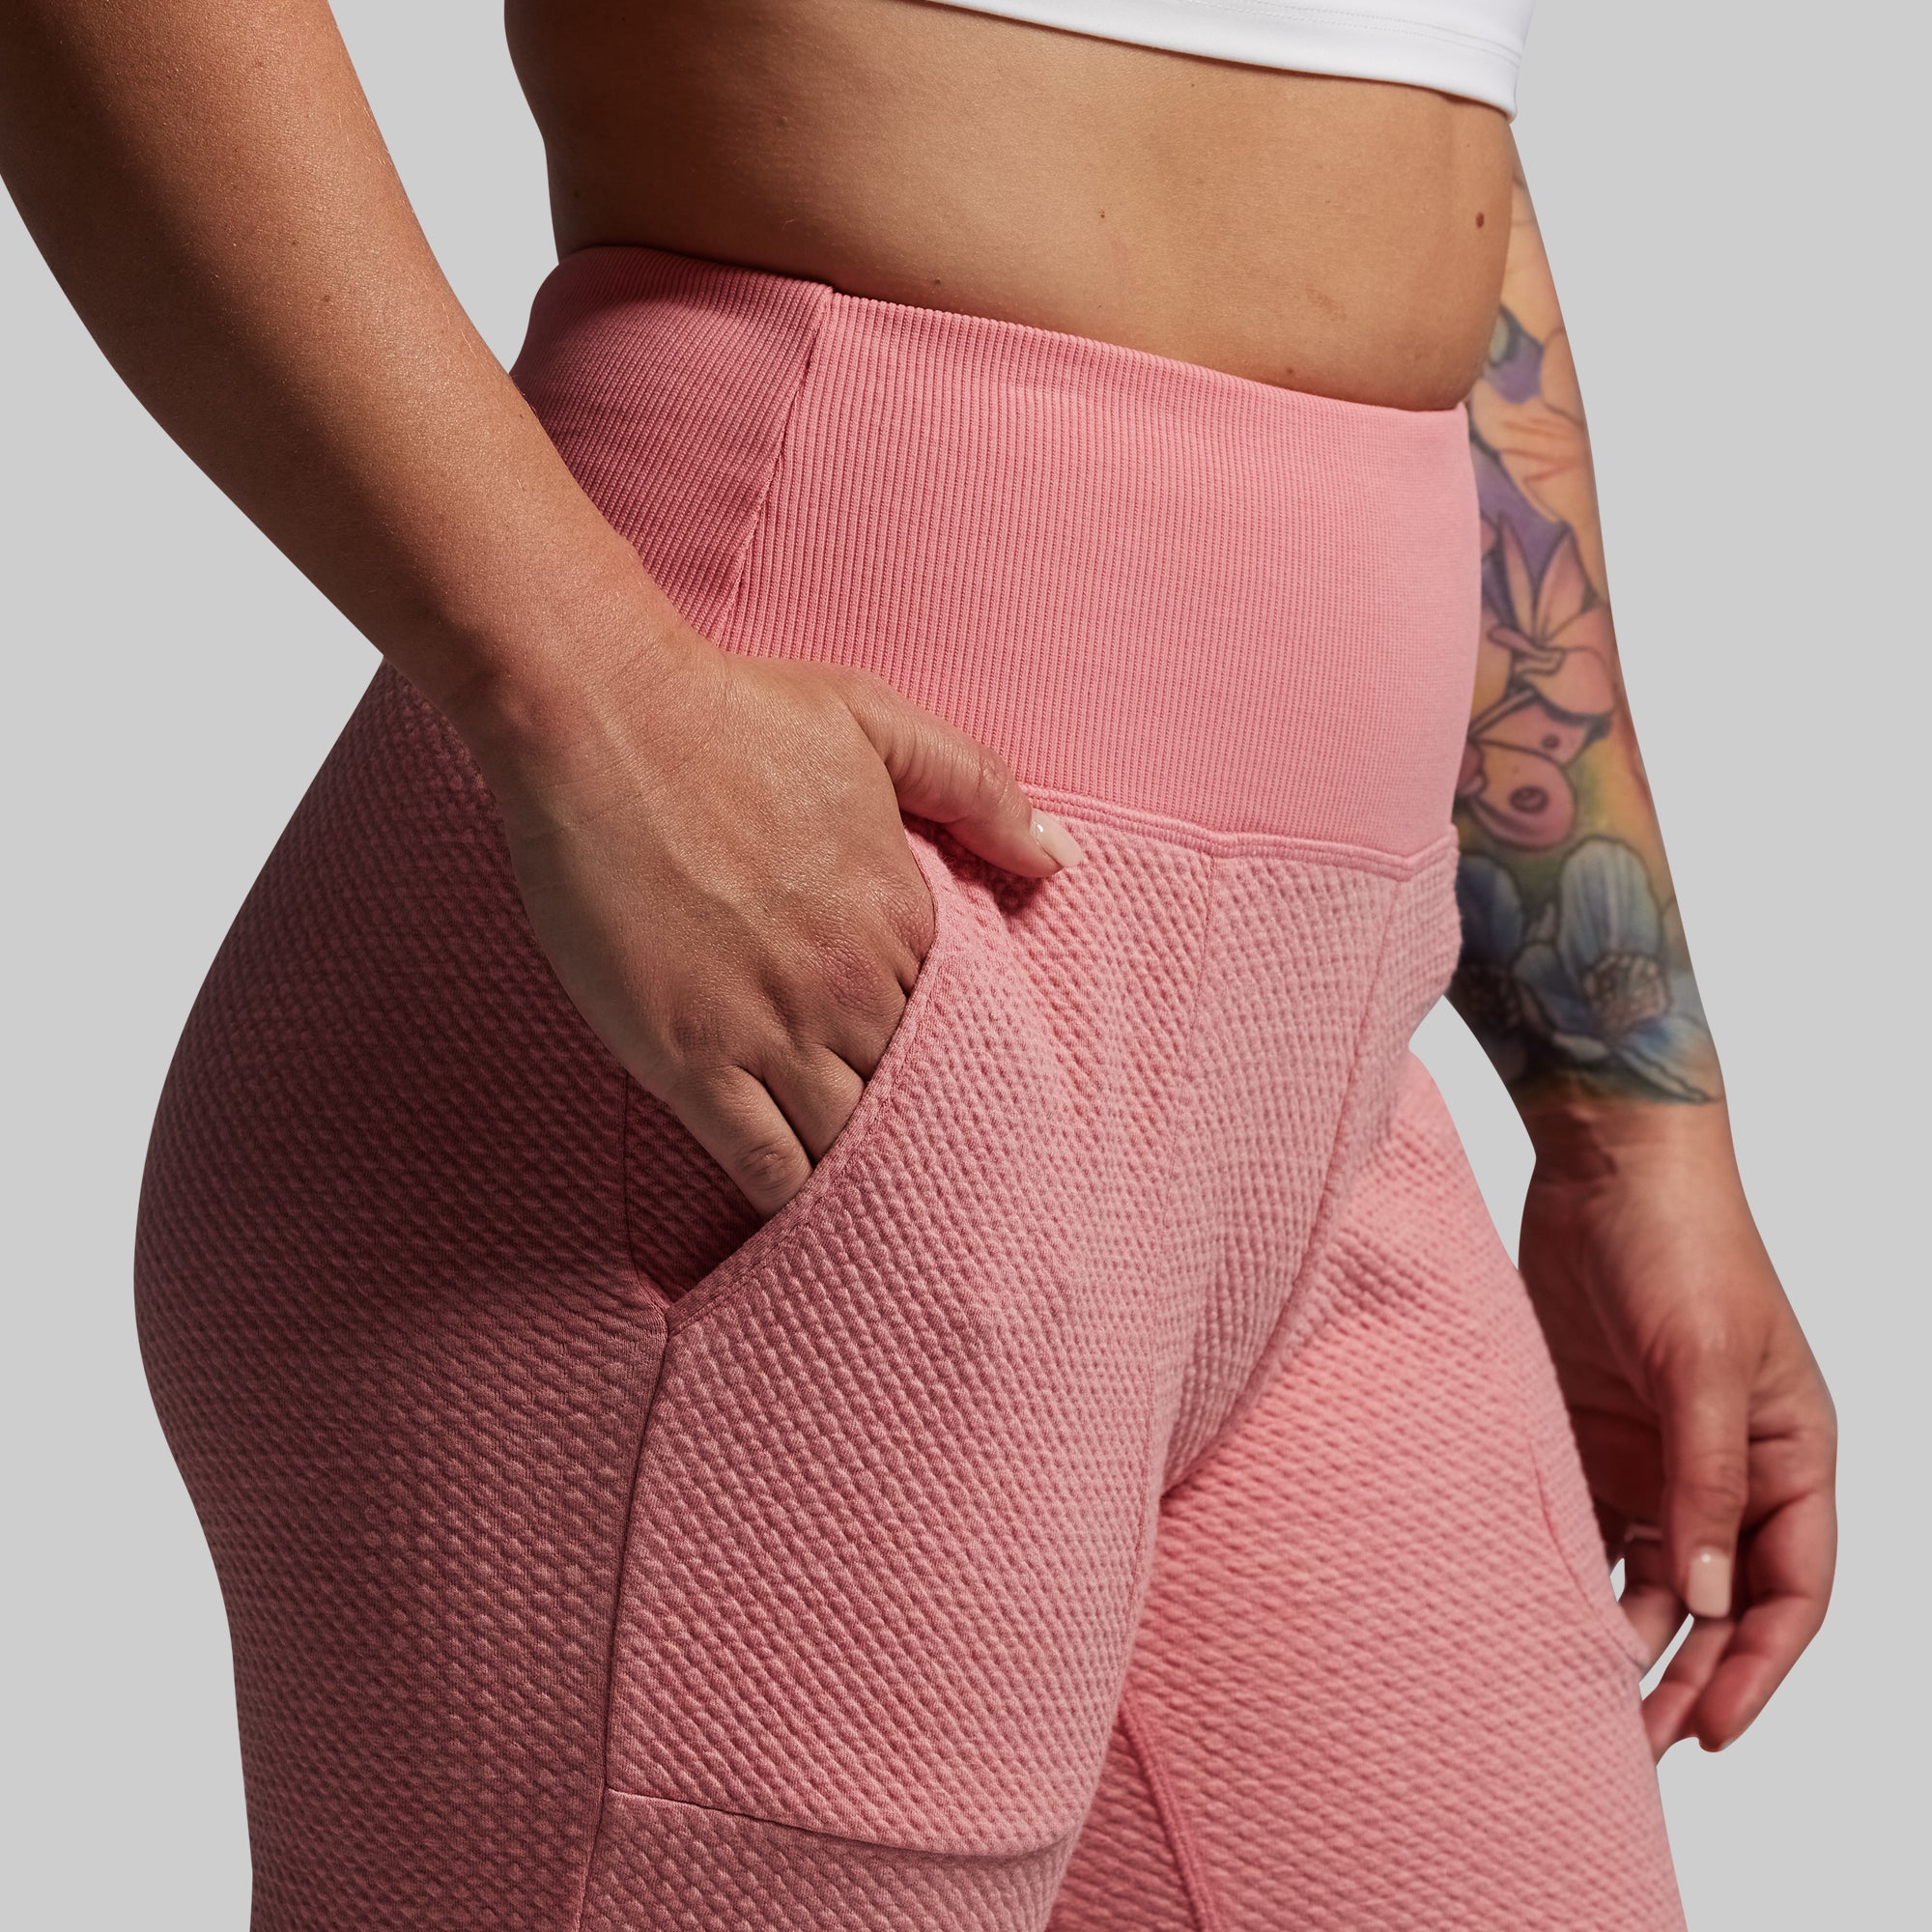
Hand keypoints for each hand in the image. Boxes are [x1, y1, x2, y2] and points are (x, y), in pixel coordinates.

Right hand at [459, 612, 1081, 1214]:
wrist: (602, 725)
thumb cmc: (734, 717)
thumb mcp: (878, 723)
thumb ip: (979, 790)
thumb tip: (1060, 859)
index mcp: (903, 916)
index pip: (967, 1030)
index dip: (963, 1063)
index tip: (961, 1089)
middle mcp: (851, 987)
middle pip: (918, 1099)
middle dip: (924, 1132)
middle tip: (934, 1171)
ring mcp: (773, 1032)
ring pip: (851, 1144)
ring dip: (865, 1174)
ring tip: (878, 1204)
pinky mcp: (693, 1064)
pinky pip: (766, 1167)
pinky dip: (790, 1198)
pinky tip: (801, 1211)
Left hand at [1517, 1101, 1835, 1756]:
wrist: (1607, 1161)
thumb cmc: (1683, 1244)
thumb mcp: (1702, 1365)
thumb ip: (1706, 1484)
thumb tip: (1705, 1604)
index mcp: (1791, 1455)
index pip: (1788, 1591)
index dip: (1758, 1669)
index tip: (1715, 1733)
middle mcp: (1728, 1466)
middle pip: (1717, 1599)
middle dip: (1688, 1674)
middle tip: (1637, 1742)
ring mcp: (1656, 1451)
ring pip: (1651, 1574)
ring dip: (1626, 1635)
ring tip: (1580, 1700)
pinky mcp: (1591, 1430)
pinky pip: (1587, 1522)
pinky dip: (1573, 1573)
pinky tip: (1538, 1616)